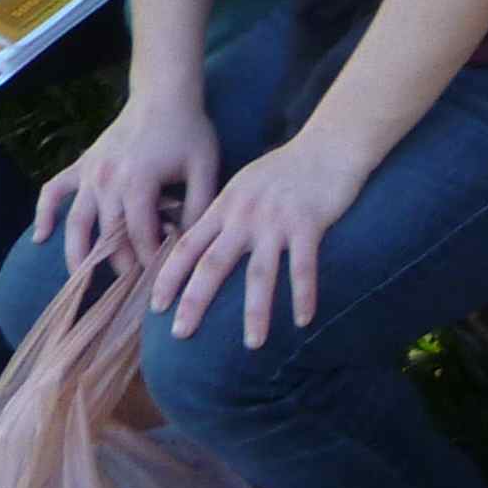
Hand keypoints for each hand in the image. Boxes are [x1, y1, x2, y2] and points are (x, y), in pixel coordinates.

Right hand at [35, 91, 218, 276]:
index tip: (159, 277)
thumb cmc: (188, 130)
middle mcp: (108, 180)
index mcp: (139, 182)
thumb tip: (189, 242)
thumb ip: (199, 205)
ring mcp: (90, 173)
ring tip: (81, 280)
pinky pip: (53, 191)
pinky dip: (44, 214)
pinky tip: (40, 238)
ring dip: (78, 253)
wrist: (163, 94)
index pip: (141, 234)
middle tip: (131, 285)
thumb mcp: (205, 167)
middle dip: (121, 263)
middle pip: (109, 235)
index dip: (150, 258)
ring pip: (76, 222)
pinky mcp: (81, 165)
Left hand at [147, 132, 365, 347]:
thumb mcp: (246, 182)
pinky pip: (304, 267)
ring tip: (252, 344)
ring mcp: (277, 221)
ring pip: (260, 274)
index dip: (169, 277)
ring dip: (256, 312)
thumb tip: (205, 239)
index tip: (156, 307)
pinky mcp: (309, 224)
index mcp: (227, 205)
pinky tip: (303, 320)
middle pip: (213, 265)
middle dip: (194, 301)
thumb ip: (227, 210)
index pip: (188, 246)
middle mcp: (246, 215)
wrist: (331, 143)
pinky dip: (303, 295)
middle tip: (180, 334)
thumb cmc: (290, 165)